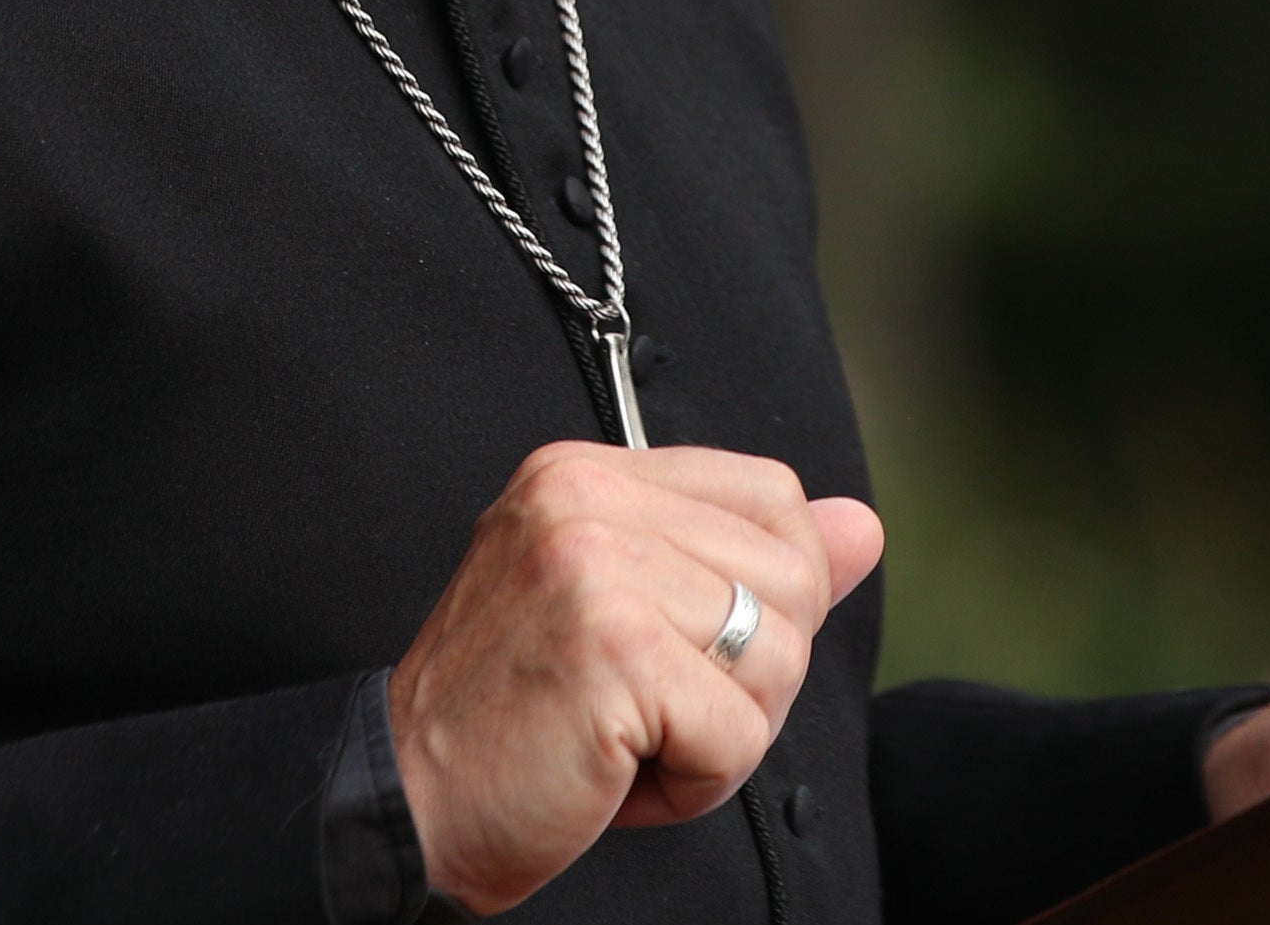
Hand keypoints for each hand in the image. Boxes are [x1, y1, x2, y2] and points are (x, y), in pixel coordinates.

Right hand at [385, 441, 884, 915]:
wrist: (404, 798)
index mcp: (587, 471)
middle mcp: (588, 494)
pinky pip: (738, 734)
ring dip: (721, 736)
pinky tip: (616, 775)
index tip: (691, 651)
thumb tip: (865, 525)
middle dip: (748, 679)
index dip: (771, 592)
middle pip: (792, 578)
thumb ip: (744, 559)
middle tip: (647, 711)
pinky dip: (694, 784)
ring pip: (779, 657)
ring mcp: (597, 563)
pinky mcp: (612, 646)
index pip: (771, 494)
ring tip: (627, 740)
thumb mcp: (630, 613)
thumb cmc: (515, 718)